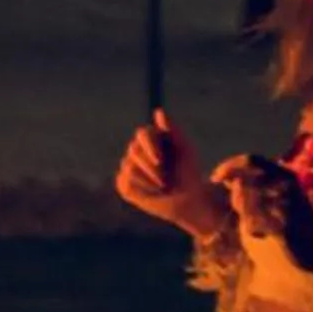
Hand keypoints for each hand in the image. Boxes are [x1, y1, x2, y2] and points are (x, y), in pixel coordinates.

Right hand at [116, 108, 229, 238]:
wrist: (188, 200)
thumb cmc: (189, 173)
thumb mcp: (186, 150)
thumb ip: (174, 130)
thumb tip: (159, 111)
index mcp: (152, 138)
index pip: (143, 134)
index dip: (149, 146)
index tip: (160, 160)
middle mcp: (137, 150)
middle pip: (134, 151)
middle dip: (152, 168)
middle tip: (166, 180)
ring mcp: (129, 166)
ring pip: (129, 168)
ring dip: (149, 180)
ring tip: (163, 187)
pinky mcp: (124, 183)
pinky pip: (125, 183)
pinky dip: (141, 190)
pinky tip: (152, 193)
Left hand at [213, 155, 312, 278]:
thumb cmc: (293, 226)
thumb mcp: (271, 202)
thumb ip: (252, 190)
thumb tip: (231, 181)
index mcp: (284, 174)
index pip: (250, 159)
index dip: (229, 166)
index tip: (215, 179)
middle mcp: (287, 183)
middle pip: (245, 180)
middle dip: (237, 197)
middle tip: (244, 216)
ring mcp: (286, 202)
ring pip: (247, 201)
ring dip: (246, 215)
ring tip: (258, 228)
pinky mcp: (285, 225)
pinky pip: (253, 223)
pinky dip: (252, 229)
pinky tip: (262, 236)